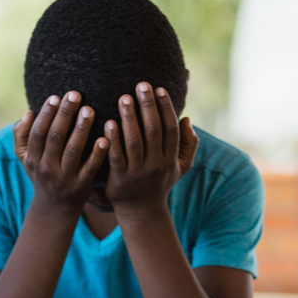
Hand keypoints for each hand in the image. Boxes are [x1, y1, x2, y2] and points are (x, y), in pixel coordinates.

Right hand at [13, 92, 108, 214]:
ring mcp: (65, 177)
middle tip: (75, 95)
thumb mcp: (25, 158)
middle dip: (65, 115)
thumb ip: (21, 136)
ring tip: (89, 110)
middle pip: (56, 138)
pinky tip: (105, 139)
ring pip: (73, 150)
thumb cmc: (42, 174)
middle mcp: (47, 168)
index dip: (47, 114)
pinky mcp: (82, 185)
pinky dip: (97, 154)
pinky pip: (90, 168)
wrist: (54, 207)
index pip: (39, 132)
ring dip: (81, 129)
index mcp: (33, 158)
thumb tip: (28, 113)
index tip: (56, 96)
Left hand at [103, 82, 198, 214]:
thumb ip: (188, 144)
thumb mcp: (180, 167)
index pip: (170, 129)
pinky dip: (113, 140)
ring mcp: (137, 173)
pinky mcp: (120, 180)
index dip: (166, 108)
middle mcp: (156, 165)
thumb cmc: (160, 183)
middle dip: (148, 106)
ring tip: (123, 97)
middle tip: (141, 85)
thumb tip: (186, 119)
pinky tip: (109, 122)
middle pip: (153, 131)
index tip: (159, 88)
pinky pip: (116, 157)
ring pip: (134, 142)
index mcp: (170, 159)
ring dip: (129, 118)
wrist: (142, 212)